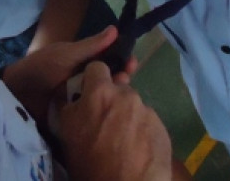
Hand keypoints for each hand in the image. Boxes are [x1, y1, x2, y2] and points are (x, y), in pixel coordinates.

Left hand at [2, 26, 136, 126]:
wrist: (17, 92)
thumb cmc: (42, 67)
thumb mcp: (67, 54)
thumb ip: (91, 45)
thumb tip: (115, 29)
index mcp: (84, 62)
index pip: (110, 60)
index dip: (123, 60)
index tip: (132, 61)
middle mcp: (85, 79)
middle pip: (110, 78)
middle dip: (121, 77)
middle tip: (125, 77)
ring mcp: (81, 98)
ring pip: (104, 95)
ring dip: (113, 92)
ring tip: (118, 91)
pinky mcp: (77, 115)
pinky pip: (93, 111)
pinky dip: (102, 109)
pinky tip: (109, 108)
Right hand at [58, 62, 175, 180]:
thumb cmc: (89, 162)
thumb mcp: (67, 132)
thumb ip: (71, 107)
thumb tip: (74, 97)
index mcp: (101, 93)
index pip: (97, 67)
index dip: (92, 80)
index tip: (89, 94)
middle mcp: (127, 95)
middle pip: (118, 89)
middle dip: (111, 101)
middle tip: (105, 125)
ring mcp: (148, 111)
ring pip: (134, 108)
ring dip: (127, 118)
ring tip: (122, 142)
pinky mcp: (162, 128)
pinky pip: (148, 124)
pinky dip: (142, 132)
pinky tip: (137, 150)